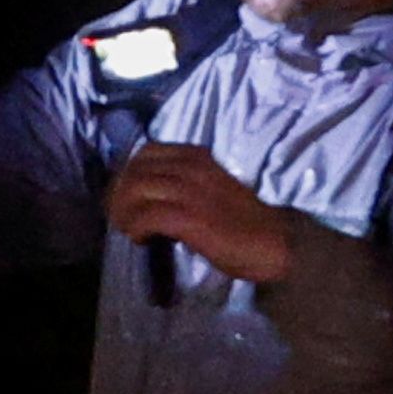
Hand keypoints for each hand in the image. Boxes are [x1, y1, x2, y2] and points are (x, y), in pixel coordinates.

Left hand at [104, 141, 295, 284]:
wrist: (273, 242)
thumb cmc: (242, 219)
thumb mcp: (211, 185)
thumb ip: (184, 180)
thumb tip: (148, 192)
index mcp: (197, 158)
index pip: (146, 151)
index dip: (129, 172)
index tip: (127, 195)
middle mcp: (191, 169)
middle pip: (134, 170)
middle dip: (119, 194)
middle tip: (121, 216)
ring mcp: (190, 193)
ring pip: (135, 190)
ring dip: (124, 211)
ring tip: (129, 228)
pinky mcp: (190, 218)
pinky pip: (147, 216)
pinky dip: (136, 227)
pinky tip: (142, 238)